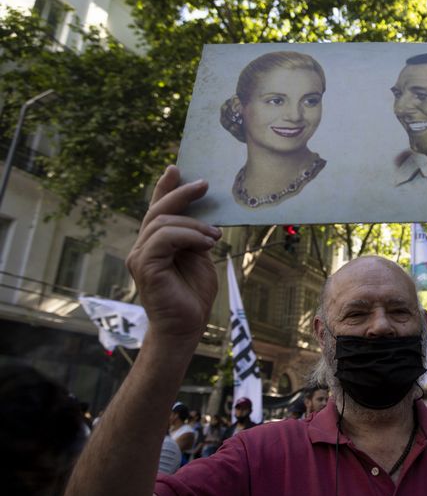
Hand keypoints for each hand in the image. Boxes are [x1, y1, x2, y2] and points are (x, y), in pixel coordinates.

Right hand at [126, 166, 220, 347]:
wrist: (187, 327)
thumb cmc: (193, 296)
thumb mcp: (200, 257)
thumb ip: (195, 236)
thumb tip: (202, 216)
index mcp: (156, 243)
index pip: (158, 209)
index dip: (165, 187)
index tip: (176, 168)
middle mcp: (143, 247)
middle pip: (158, 210)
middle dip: (181, 193)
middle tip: (204, 184)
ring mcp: (140, 256)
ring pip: (162, 222)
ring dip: (193, 224)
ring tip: (215, 236)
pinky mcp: (145, 266)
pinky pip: (163, 238)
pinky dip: (188, 236)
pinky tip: (207, 243)